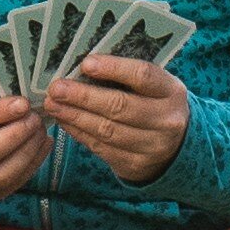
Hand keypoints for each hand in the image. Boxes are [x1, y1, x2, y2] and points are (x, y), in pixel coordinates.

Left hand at [36, 49, 188, 184]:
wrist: (176, 147)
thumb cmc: (155, 104)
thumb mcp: (153, 87)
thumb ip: (126, 76)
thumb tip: (82, 67)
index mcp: (172, 92)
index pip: (143, 76)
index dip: (114, 68)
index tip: (85, 64)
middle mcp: (166, 120)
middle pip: (120, 106)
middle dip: (84, 97)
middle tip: (57, 88)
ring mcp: (152, 146)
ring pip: (107, 130)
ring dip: (75, 116)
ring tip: (53, 105)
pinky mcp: (135, 165)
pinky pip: (101, 148)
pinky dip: (79, 133)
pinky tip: (64, 121)